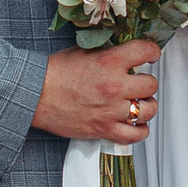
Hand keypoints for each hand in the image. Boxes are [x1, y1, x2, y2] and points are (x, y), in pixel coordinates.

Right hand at [33, 40, 157, 147]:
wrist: (35, 94)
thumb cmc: (54, 73)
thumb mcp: (83, 52)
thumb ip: (108, 53)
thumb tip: (126, 54)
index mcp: (109, 62)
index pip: (145, 51)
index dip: (152, 52)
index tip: (151, 55)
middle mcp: (114, 86)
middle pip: (151, 84)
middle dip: (146, 82)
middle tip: (139, 82)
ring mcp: (110, 110)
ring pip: (148, 110)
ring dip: (146, 106)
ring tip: (138, 103)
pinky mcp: (104, 129)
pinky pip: (136, 135)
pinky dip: (139, 130)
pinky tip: (135, 123)